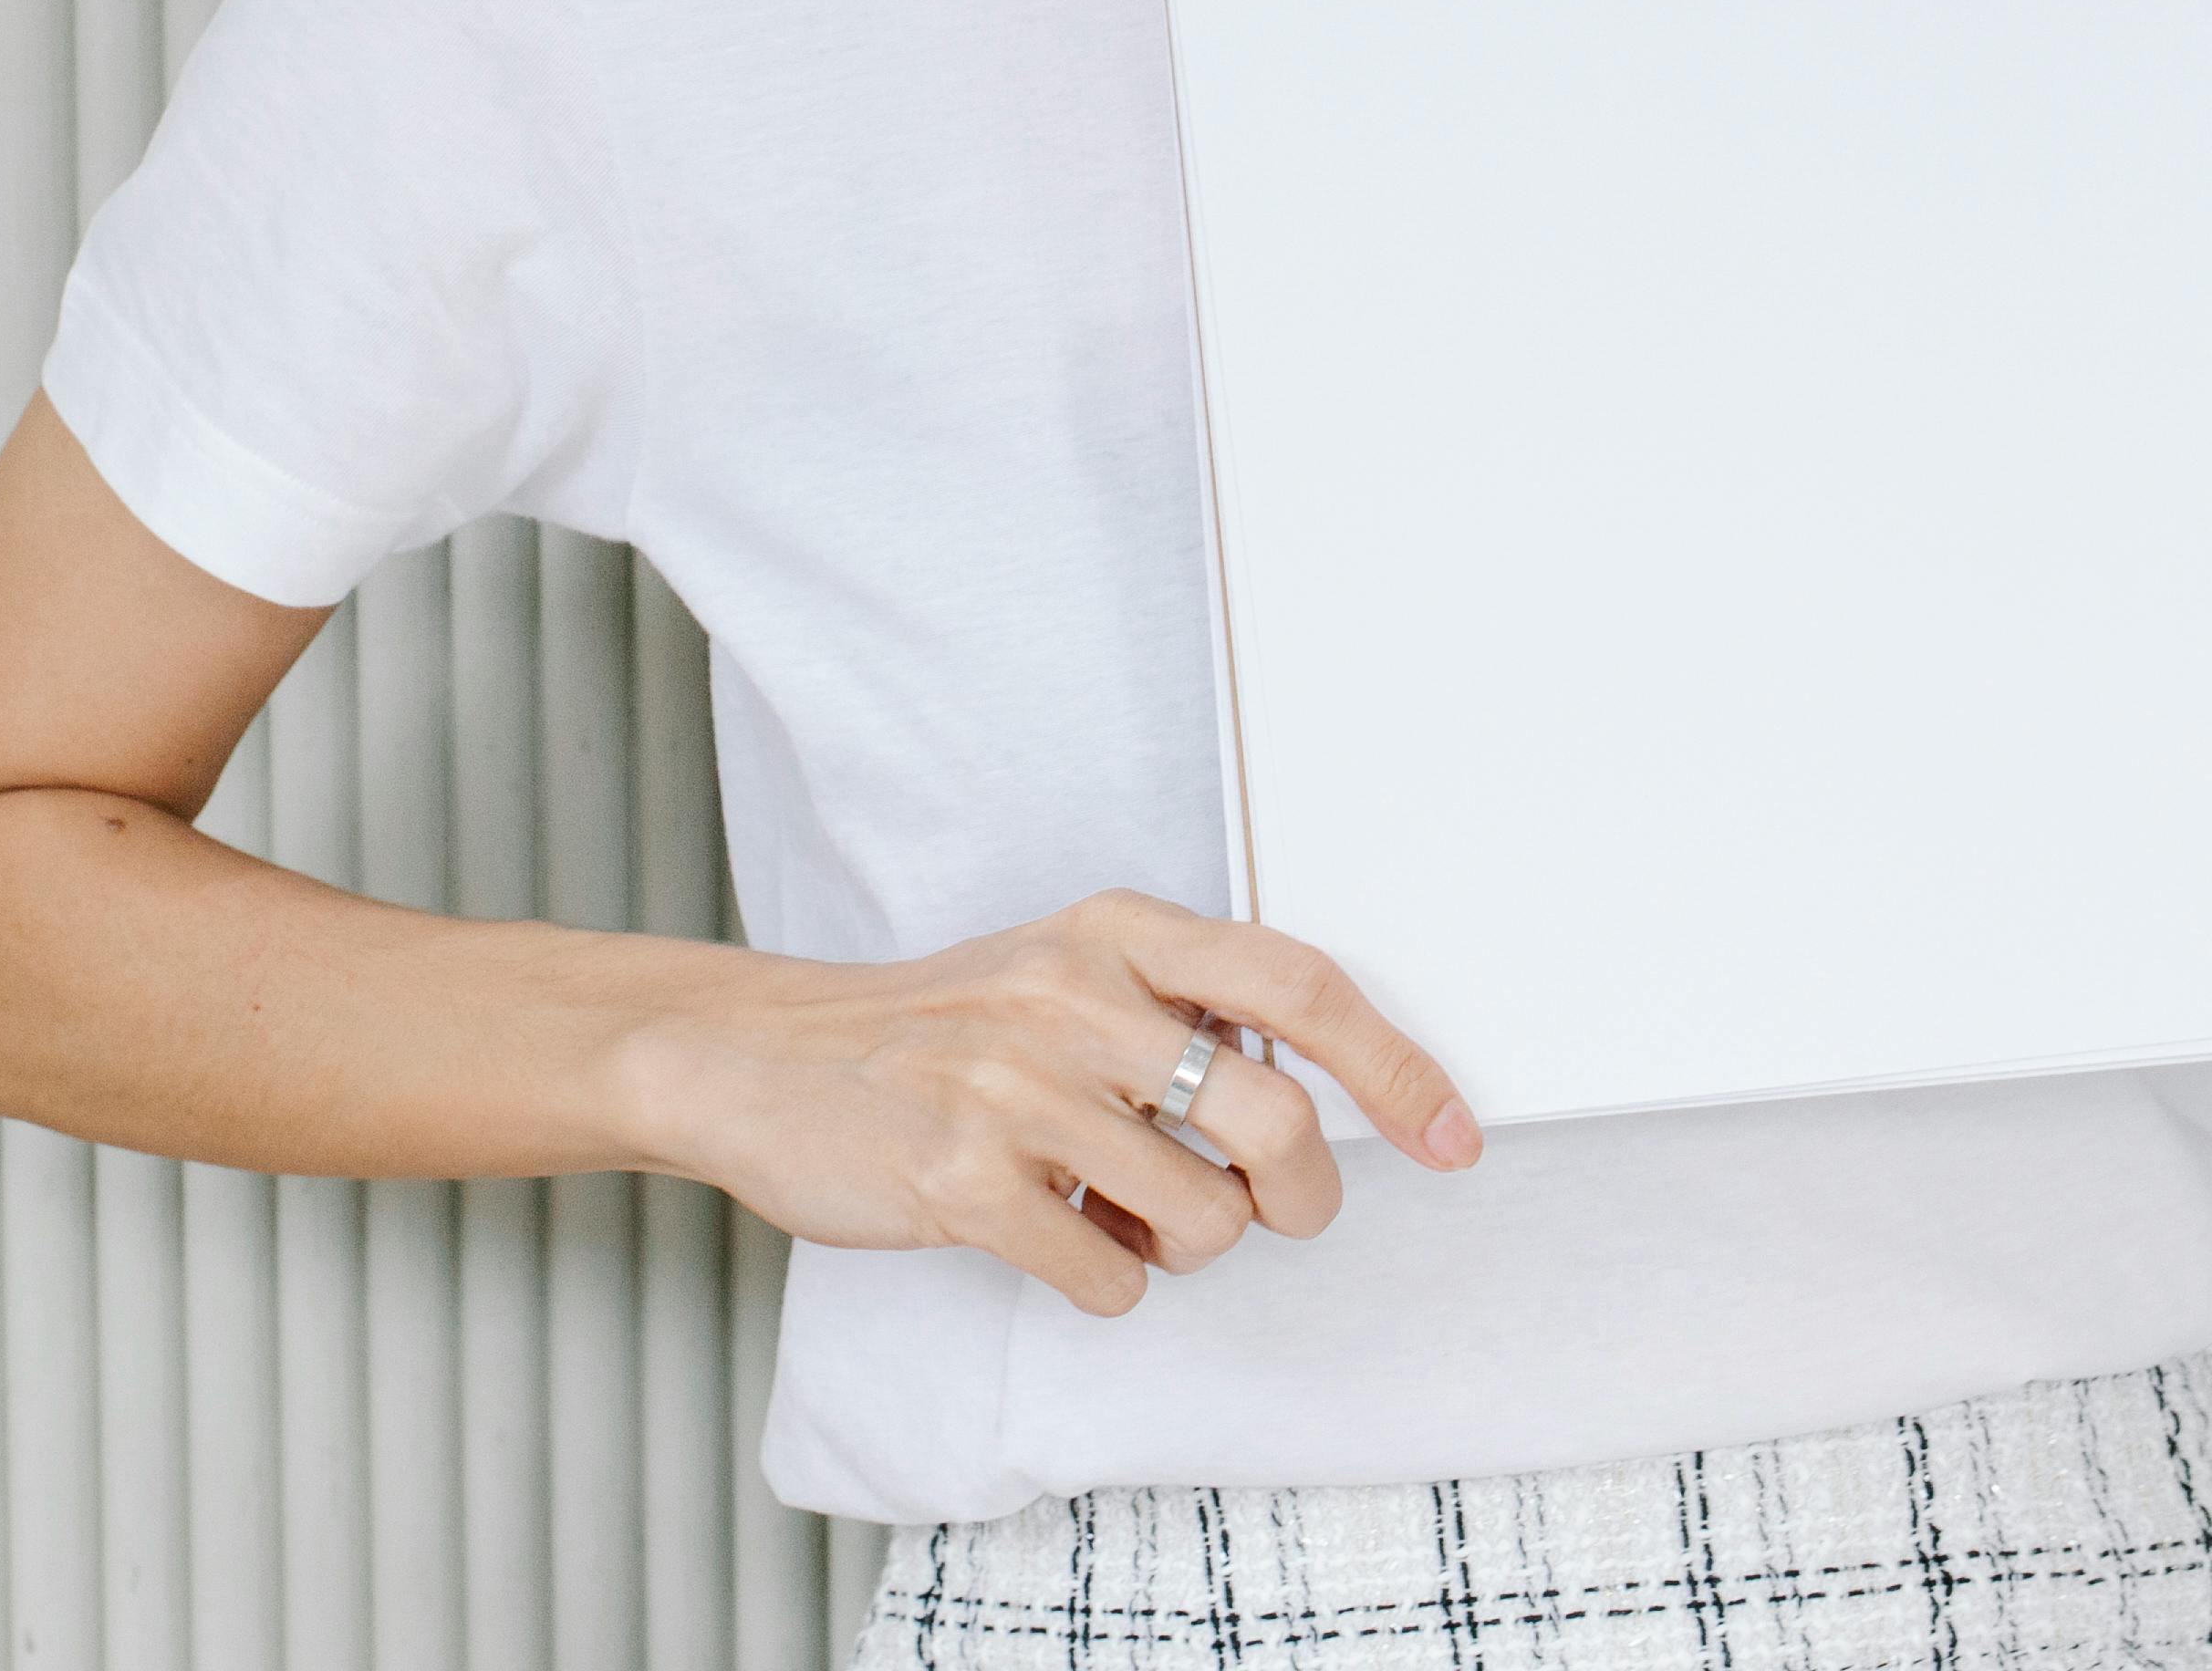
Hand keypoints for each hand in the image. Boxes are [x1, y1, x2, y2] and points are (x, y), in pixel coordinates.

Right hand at [617, 888, 1481, 1317]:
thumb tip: (1322, 1094)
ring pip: (1205, 1219)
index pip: (1298, 986)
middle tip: (1273, 1213)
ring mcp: (1014, 1087)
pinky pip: (1111, 1276)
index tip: (1451, 1136)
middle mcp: (1072, 995)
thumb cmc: (937, 1030)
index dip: (1395, 1066)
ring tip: (1116, 1210)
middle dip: (1302, 1200)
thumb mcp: (1058, 968)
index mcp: (1114, 931)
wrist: (759, 1059)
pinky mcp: (962, 1178)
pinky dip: (1105, 1280)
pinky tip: (1051, 1235)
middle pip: (1278, 1125)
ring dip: (1185, 1245)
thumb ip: (1177, 1004)